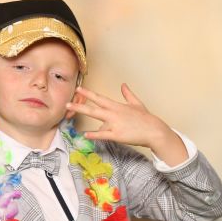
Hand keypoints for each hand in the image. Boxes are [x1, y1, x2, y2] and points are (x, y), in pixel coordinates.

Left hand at [67, 83, 182, 157]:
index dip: (88, 94)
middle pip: (93, 108)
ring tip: (70, 115)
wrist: (154, 131)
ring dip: (84, 117)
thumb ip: (128, 94)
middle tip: (67, 103)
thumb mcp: (136, 104)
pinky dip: (94, 135)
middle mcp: (114, 114)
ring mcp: (115, 124)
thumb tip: (123, 85)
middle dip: (79, 105)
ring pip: (96, 121)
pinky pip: (103, 135)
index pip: (100, 98)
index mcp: (117, 106)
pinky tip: (85, 134)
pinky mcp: (117, 135)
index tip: (78, 89)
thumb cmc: (146, 119)